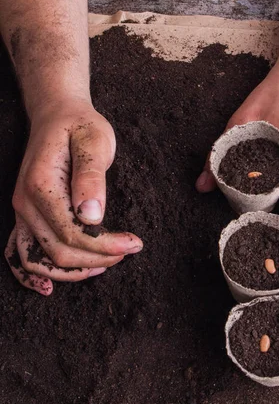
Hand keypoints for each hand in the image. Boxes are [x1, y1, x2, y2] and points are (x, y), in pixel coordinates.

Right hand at [5, 99, 142, 294]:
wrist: (57, 115)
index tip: (135, 243)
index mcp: (42, 185)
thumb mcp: (94, 141)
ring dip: (73, 271)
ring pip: (39, 260)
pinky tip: (49, 288)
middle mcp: (25, 203)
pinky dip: (32, 275)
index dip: (105, 245)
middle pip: (59, 251)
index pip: (73, 232)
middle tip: (129, 249)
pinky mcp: (26, 215)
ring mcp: (22, 211)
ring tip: (106, 265)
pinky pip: (19, 254)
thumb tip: (92, 216)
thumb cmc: (80, 126)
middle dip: (98, 259)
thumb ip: (91, 176)